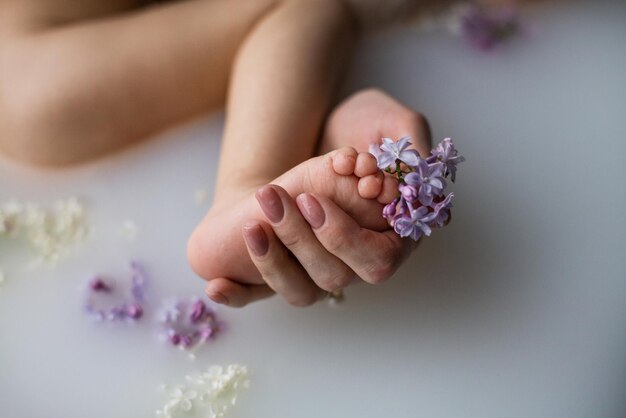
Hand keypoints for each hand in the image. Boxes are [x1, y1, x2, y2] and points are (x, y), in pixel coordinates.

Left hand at [204, 89, 431, 306]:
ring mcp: (320, 266)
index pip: (377, 261)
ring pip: (300, 289)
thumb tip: (413, 173)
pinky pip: (262, 294)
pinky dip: (239, 294)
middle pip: (334, 276)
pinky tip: (214, 285)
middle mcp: (356, 258)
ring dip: (272, 263)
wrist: (325, 126)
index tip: (313, 202)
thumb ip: (411, 142)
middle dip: (301, 241)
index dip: (345, 239)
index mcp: (391, 235)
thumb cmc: (364, 124)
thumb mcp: (392, 121)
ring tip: (251, 226)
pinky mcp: (288, 264)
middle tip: (275, 199)